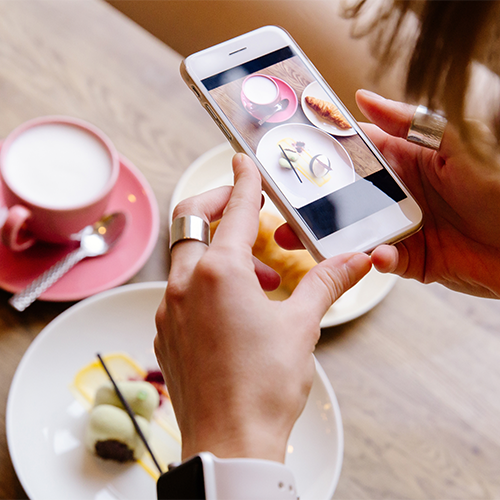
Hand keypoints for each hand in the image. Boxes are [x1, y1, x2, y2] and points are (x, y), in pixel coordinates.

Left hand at [154, 153, 370, 462]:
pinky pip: (181, 289)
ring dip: (221, 252)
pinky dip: (206, 282)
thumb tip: (357, 261)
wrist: (231, 442)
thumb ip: (327, 284)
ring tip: (261, 276)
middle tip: (249, 212)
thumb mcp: (302, 327)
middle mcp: (185, 284)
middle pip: (192, 220)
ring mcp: (169, 309)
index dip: (243, 181)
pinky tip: (235, 306)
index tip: (244, 162)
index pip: (234, 210)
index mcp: (220, 274)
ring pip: (188, 257)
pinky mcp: (166, 331)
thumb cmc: (265, 386)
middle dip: (221, 206)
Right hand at [276, 91, 499, 297]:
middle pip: (344, 198)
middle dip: (311, 204)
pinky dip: (376, 260)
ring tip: (300, 239)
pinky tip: (376, 255)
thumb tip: (363, 98)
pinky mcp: (411, 259)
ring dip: (327, 238)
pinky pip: (382, 261)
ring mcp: (402, 228)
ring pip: (353, 233)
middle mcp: (398, 194)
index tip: (291, 155)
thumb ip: (408, 122)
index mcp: (405, 161)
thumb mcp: (455, 142)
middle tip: (283, 208)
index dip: (322, 154)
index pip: (354, 153)